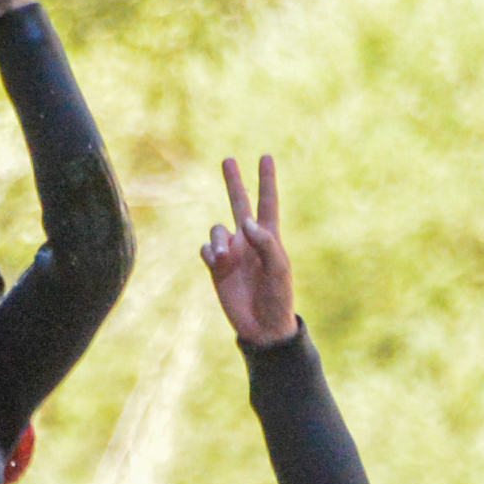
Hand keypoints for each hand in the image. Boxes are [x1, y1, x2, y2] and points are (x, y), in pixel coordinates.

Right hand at [200, 154, 297, 344]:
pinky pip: (205, 250)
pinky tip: (216, 264)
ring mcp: (232, 253)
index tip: (266, 157)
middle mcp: (248, 240)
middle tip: (228, 159)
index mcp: (268, 237)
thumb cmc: (277, 297)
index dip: (267, 180)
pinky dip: (209, 253)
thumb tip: (244, 221)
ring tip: (224, 259)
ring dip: (218, 241)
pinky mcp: (216, 268)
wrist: (262, 326)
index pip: (267, 203)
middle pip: (239, 203)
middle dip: (233, 182)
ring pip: (217, 230)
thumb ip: (265, 242)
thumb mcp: (278, 268)